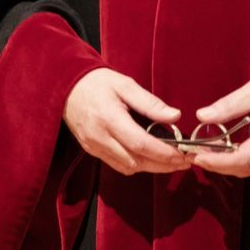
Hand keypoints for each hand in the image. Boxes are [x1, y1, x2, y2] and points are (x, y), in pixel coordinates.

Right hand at [63, 67, 191, 175]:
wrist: (65, 86)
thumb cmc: (97, 82)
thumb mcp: (124, 84)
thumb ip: (150, 102)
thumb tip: (175, 116)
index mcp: (109, 118)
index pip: (140, 144)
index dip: (164, 153)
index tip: (183, 155)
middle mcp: (100, 137)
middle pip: (136, 161)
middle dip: (163, 165)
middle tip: (183, 161)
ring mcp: (93, 146)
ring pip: (128, 167)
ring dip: (151, 167)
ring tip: (170, 161)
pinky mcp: (91, 150)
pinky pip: (118, 165)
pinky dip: (136, 165)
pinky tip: (148, 157)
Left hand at [190, 67, 249, 177]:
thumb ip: (229, 105)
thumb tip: (202, 116)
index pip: (244, 158)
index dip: (220, 162)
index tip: (198, 157)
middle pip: (248, 168)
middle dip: (220, 166)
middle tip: (196, 156)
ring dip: (229, 165)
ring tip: (206, 154)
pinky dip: (240, 160)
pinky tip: (226, 151)